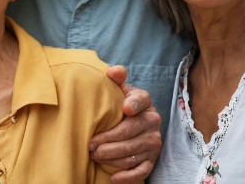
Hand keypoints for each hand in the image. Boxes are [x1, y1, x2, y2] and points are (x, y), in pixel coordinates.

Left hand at [89, 65, 161, 182]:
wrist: (130, 121)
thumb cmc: (118, 103)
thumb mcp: (117, 89)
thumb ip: (116, 78)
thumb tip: (113, 71)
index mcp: (144, 101)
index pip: (142, 100)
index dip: (134, 103)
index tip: (125, 108)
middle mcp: (152, 121)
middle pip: (131, 131)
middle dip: (109, 139)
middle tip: (90, 144)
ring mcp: (153, 142)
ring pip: (133, 152)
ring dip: (113, 156)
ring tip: (94, 155)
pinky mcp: (152, 160)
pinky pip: (141, 171)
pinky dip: (127, 176)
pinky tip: (113, 177)